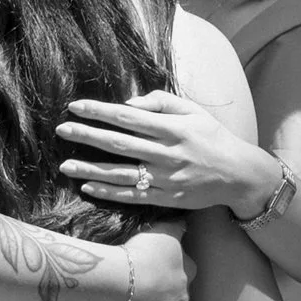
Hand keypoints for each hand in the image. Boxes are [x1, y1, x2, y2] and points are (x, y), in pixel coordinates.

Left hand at [60, 89, 272, 215]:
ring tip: (65, 166)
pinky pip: (132, 197)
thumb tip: (128, 103)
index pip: (128, 117)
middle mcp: (167, 154)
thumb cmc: (213, 137)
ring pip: (121, 174)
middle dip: (87, 136)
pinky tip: (88, 188)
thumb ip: (161, 103)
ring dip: (90, 170)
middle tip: (62, 130)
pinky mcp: (166, 198)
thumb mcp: (193, 111)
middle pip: (119, 144)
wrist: (238, 174)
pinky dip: (109, 193)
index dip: (99, 111)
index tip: (75, 106)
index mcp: (172, 129)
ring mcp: (165, 179)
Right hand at [111, 228, 188, 300]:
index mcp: (189, 271)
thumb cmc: (144, 253)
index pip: (187, 270)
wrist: (123, 282)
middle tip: (144, 288)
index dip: (171, 270)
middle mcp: (185, 296)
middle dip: (165, 294)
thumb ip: (177, 226)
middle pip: (178, 296)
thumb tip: (185, 222)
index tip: (155, 268)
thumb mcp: (164, 230)